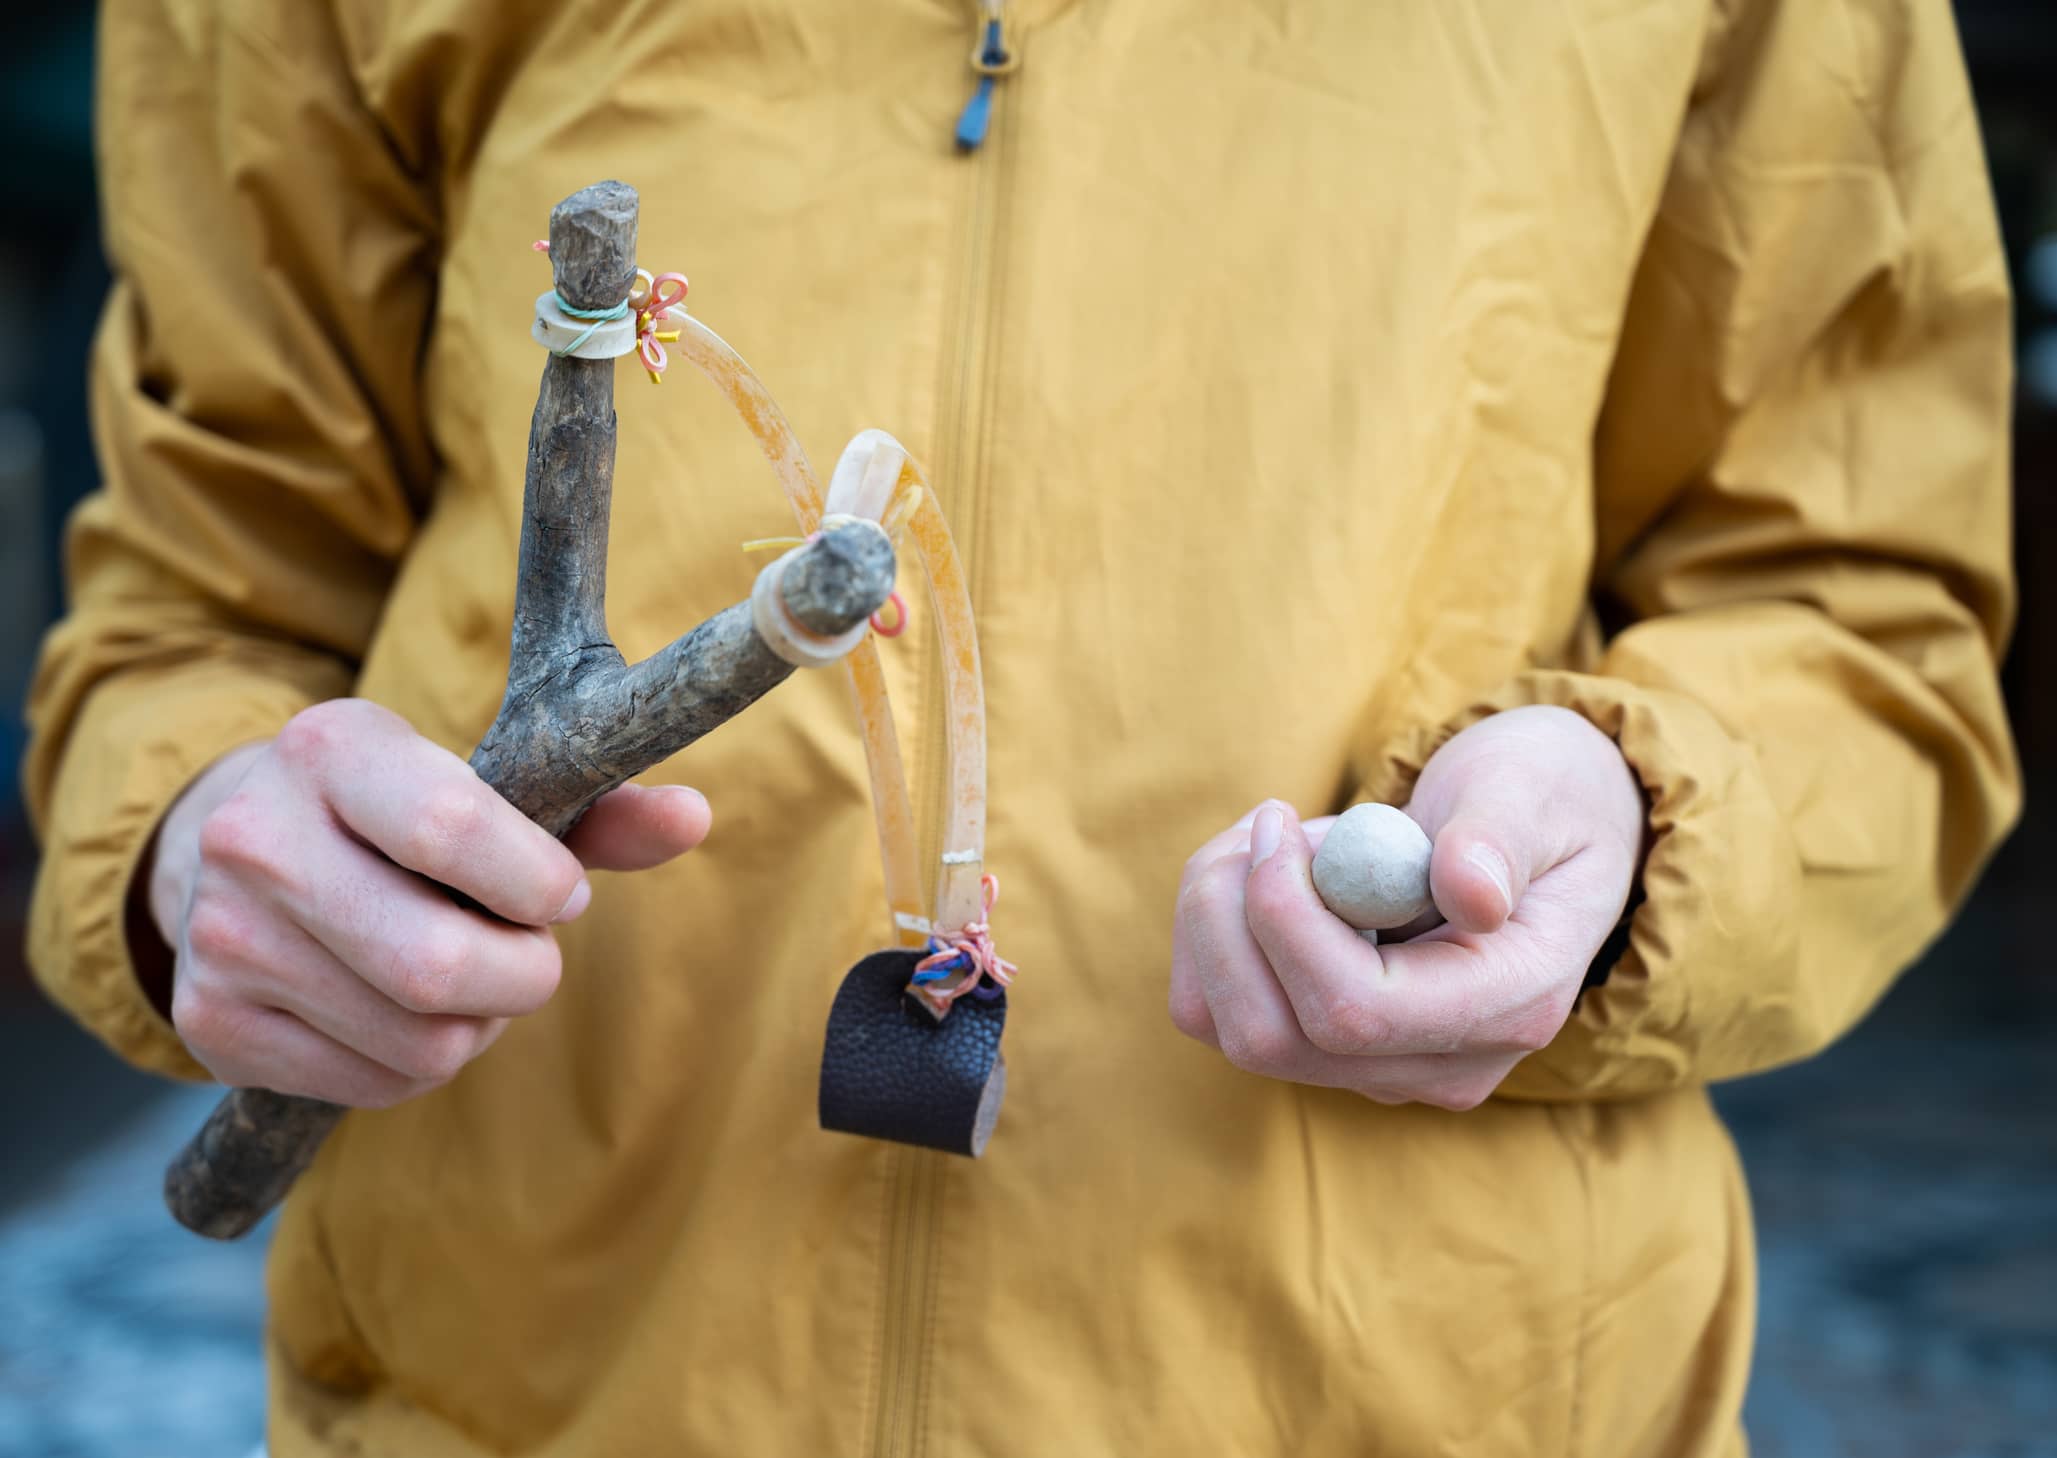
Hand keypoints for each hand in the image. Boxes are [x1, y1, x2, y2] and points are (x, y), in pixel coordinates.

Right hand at [147, 698, 711, 1106]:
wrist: (231, 846)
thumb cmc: (399, 814)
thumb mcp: (482, 784)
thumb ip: (595, 809)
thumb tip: (694, 818)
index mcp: (331, 747)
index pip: (453, 829)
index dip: (537, 883)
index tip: (561, 893)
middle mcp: (254, 837)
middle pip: (438, 964)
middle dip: (524, 974)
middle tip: (530, 950)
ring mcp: (223, 937)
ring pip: (419, 1039)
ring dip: (480, 1023)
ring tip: (464, 974)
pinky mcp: (213, 1024)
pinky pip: (375, 1085)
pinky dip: (423, 1064)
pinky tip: (405, 1010)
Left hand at [1167, 705, 1643, 1108]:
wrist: (1545, 830)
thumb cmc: (1540, 795)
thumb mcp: (1529, 789)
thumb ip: (1498, 839)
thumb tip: (1471, 895)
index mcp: (1512, 1005)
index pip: (1355, 1010)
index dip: (1286, 919)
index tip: (1280, 823)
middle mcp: (1444, 1063)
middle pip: (1274, 1037)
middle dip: (1231, 918)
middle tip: (1268, 821)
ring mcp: (1384, 1068)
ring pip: (1234, 1028)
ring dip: (1219, 920)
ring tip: (1279, 836)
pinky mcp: (1335, 1050)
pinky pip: (1227, 1013)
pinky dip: (1220, 933)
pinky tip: (1273, 872)